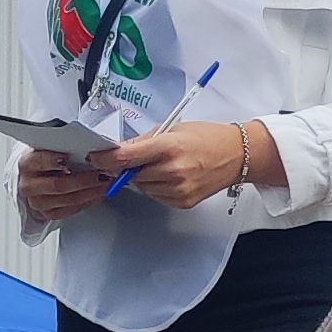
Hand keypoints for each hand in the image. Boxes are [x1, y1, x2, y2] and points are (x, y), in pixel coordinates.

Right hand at [17, 145, 114, 223]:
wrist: (39, 176)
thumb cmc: (49, 158)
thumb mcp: (52, 147)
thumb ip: (65, 146)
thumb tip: (89, 147)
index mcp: (28, 164)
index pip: (39, 161)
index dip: (55, 160)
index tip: (72, 157)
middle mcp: (29, 185)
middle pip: (59, 185)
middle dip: (84, 179)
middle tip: (101, 173)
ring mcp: (37, 202)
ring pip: (68, 199)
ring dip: (91, 192)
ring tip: (105, 183)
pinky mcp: (48, 213)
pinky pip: (72, 210)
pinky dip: (88, 201)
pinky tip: (98, 193)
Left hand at [21, 122, 249, 218]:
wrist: (236, 155)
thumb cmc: (205, 137)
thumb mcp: (173, 129)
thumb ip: (144, 141)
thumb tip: (117, 150)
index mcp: (167, 147)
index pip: (124, 158)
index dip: (104, 159)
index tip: (94, 157)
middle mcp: (172, 171)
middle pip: (130, 175)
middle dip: (128, 168)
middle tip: (141, 158)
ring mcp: (178, 189)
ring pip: (142, 188)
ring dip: (143, 178)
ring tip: (163, 165)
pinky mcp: (182, 202)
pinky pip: (156, 197)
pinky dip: (157, 188)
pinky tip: (172, 177)